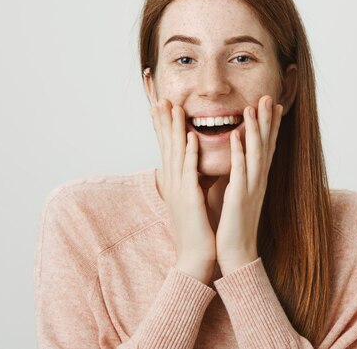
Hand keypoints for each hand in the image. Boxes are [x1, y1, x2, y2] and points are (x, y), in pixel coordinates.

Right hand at [150, 98, 215, 283]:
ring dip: (174, 129)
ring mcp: (179, 190)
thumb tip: (195, 166)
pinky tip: (189, 137)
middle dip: (164, 121)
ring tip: (173, 108)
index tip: (162, 106)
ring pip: (175, 153)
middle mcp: (173, 182)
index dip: (164, 127)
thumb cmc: (196, 230)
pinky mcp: (189, 199)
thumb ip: (191, 181)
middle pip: (167, 145)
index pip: (168, 148)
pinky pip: (189, 172)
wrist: (194, 257)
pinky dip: (189, 153)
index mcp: (175, 182)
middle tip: (160, 98)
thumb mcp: (191, 200)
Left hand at [216, 95, 282, 276]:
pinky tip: (237, 136)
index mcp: (256, 180)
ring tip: (253, 106)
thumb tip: (238, 159)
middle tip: (268, 96)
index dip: (269, 125)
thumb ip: (240, 177)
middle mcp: (258, 181)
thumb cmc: (235, 225)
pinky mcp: (240, 198)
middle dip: (267, 120)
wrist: (237, 253)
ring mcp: (251, 188)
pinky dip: (239, 152)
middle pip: (267, 145)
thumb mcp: (239, 195)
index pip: (266, 147)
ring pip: (256, 153)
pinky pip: (240, 171)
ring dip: (255, 129)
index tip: (271, 104)